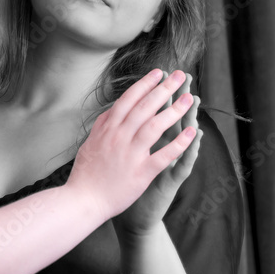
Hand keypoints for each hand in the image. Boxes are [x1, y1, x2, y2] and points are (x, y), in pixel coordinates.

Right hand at [65, 69, 197, 222]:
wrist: (83, 200)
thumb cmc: (85, 174)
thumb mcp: (89, 143)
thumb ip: (102, 126)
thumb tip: (112, 110)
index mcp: (107, 129)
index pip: (128, 100)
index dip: (145, 84)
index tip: (159, 72)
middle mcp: (119, 137)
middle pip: (145, 107)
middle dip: (164, 88)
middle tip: (180, 76)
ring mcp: (130, 154)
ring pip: (155, 126)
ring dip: (175, 110)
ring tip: (190, 98)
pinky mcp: (140, 173)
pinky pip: (164, 155)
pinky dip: (179, 143)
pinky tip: (192, 133)